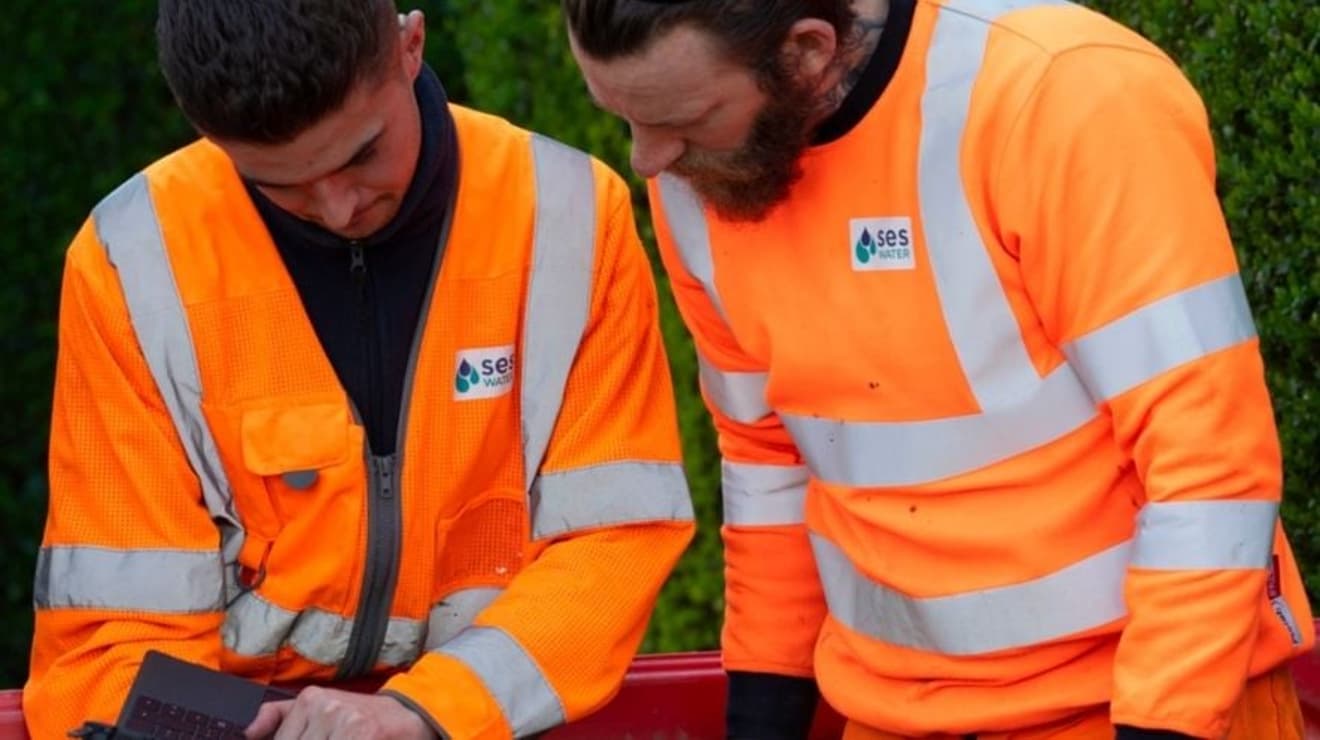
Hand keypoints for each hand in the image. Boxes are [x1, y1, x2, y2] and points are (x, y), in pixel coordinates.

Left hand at [245, 687, 436, 738]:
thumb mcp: (320, 705)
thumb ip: (280, 715)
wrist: (411, 715)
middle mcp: (325, 707)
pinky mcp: (362, 734)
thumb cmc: (364, 716)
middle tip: (327, 739)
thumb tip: (248, 733)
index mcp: (309, 699)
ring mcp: (344, 722)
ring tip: (343, 739)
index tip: (308, 739)